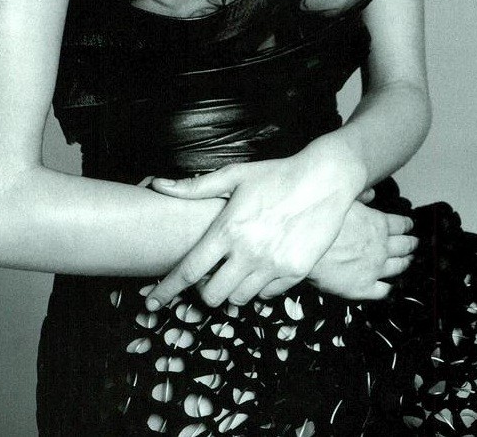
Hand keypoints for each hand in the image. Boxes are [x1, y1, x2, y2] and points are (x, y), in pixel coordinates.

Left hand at [144, 153, 357, 309]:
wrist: (325, 178)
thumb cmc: (277, 174)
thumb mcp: (235, 176)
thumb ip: (195, 187)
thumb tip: (159, 185)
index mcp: (228, 229)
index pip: (189, 271)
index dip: (166, 290)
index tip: (151, 301)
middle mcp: (248, 252)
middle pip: (211, 295)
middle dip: (204, 291)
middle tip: (209, 277)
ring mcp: (273, 265)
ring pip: (239, 299)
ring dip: (232, 289)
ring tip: (237, 270)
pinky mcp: (295, 272)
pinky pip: (267, 294)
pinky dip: (260, 287)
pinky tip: (262, 267)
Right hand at [305, 202, 416, 299]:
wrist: (306, 250)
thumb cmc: (323, 222)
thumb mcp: (343, 200)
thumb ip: (361, 195)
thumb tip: (373, 194)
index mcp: (379, 224)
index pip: (401, 224)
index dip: (407, 225)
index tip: (410, 226)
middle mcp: (382, 247)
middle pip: (404, 246)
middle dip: (411, 244)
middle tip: (415, 244)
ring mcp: (375, 269)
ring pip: (398, 267)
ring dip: (405, 264)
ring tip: (409, 262)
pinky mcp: (365, 288)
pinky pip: (384, 290)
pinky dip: (390, 288)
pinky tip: (391, 287)